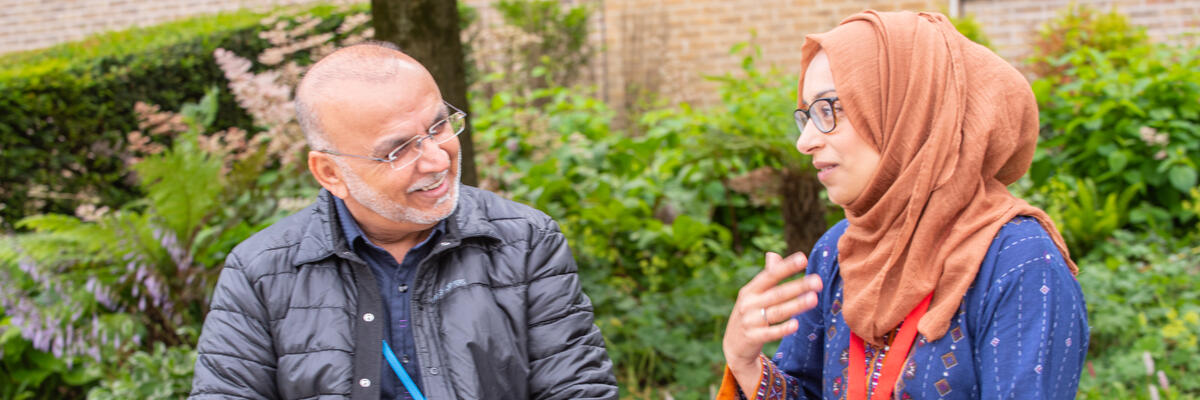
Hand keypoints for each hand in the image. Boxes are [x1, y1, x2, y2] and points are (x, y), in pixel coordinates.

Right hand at [722, 251, 823, 390]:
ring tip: (814, 299)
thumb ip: (766, 276)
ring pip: (778, 312)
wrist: (733, 345)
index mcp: (750, 290)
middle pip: (778, 293)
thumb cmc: (749, 314)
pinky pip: (770, 333)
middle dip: (798, 286)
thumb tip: (774, 254)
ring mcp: (750, 321)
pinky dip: (783, 329)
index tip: (803, 258)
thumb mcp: (752, 295)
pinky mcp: (753, 338)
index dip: (786, 267)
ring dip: (796, 305)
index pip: (770, 275)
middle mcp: (749, 303)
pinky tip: (796, 324)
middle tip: (818, 281)